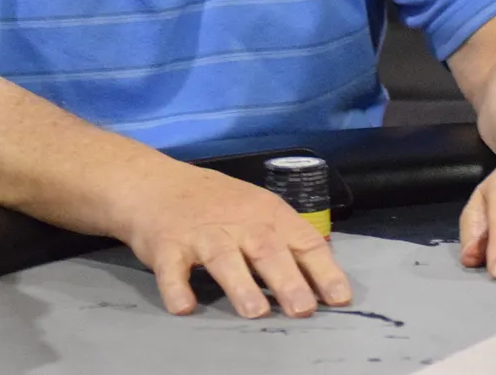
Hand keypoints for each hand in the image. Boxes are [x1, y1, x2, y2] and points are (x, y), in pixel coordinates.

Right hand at [110, 159, 351, 318]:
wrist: (156, 184)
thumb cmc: (216, 204)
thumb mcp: (257, 211)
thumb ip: (285, 242)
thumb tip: (323, 280)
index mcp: (267, 213)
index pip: (302, 240)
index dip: (322, 270)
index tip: (339, 299)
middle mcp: (237, 221)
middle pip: (266, 249)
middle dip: (286, 279)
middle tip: (303, 309)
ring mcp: (201, 233)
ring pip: (223, 257)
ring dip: (240, 284)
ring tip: (254, 311)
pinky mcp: (167, 245)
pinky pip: (172, 268)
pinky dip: (176, 287)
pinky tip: (184, 306)